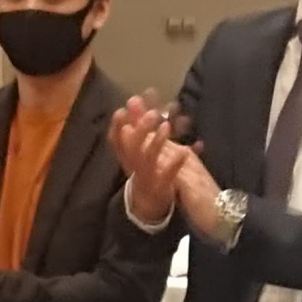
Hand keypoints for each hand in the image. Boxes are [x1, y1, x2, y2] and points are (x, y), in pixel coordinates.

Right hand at [109, 97, 189, 224]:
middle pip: (132, 147)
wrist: (148, 202)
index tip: (121, 111)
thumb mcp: (138, 147)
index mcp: (126, 155)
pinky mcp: (160, 186)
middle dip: (141, 129)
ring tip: (166, 127)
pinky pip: (167, 175)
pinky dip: (176, 163)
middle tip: (152, 114)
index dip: (117, 126)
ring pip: (148, 159)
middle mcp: (133, 165)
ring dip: (157, 142)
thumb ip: (138, 123)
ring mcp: (146, 176)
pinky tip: (185, 151)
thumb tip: (134, 99)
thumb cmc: (145, 167)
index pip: (116, 139)